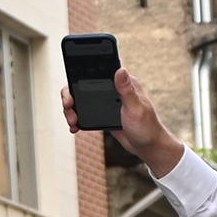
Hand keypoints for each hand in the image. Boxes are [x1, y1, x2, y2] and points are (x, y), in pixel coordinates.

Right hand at [63, 68, 185, 177]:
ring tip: (72, 121)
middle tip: (69, 107)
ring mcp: (106, 101)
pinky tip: (75, 126)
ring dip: (71, 109)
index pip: (96, 71)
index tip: (72, 87)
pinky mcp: (102, 113)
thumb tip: (120, 69)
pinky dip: (76, 118)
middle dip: (70, 96)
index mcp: (123, 82)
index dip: (79, 75)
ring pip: (80, 99)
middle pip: (81, 85)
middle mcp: (112, 89)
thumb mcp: (135, 108)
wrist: (148, 147)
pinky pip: (83, 112)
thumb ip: (127, 90)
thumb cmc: (147, 127)